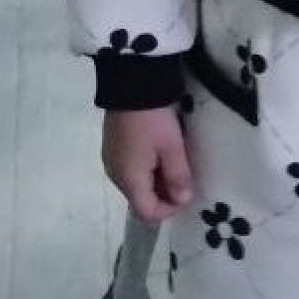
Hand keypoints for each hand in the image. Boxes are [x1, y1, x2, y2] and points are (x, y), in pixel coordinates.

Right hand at [101, 106, 193, 222]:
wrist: (130, 85)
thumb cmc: (153, 120)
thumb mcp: (172, 147)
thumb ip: (178, 177)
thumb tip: (182, 199)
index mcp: (129, 180)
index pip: (148, 213)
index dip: (170, 209)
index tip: (186, 192)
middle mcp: (115, 176)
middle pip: (141, 199)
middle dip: (164, 194)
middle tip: (184, 175)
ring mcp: (111, 161)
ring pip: (137, 184)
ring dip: (157, 180)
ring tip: (174, 161)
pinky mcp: (112, 148)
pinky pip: (131, 169)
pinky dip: (147, 168)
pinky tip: (159, 150)